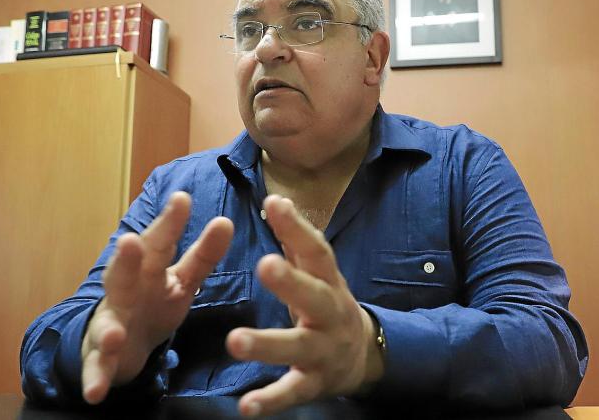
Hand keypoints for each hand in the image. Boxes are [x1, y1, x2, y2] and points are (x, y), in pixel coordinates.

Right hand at [81, 191, 232, 403]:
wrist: (119, 340)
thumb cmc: (153, 299)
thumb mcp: (182, 278)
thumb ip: (203, 254)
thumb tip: (226, 221)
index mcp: (149, 269)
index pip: (161, 242)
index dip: (170, 222)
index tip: (182, 198)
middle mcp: (125, 291)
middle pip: (124, 274)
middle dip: (127, 260)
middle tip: (130, 242)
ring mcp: (111, 323)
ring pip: (107, 323)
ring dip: (109, 329)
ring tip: (114, 335)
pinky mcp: (103, 357)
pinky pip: (98, 368)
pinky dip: (96, 379)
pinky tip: (96, 392)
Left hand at [226, 195, 383, 416]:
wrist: (363, 354)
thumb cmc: (328, 305)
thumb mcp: (319, 274)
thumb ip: (296, 243)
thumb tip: (277, 199)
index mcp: (329, 282)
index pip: (317, 251)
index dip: (297, 228)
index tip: (274, 202)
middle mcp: (331, 313)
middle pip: (315, 296)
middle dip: (291, 283)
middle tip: (264, 265)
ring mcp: (324, 350)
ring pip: (298, 347)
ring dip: (268, 345)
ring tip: (235, 341)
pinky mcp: (315, 383)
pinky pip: (292, 392)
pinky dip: (271, 400)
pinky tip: (246, 407)